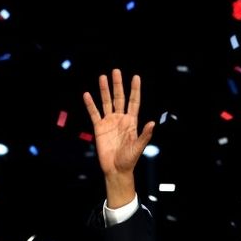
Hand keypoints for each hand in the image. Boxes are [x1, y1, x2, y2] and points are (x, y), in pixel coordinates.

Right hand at [83, 68, 154, 207]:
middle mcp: (120, 119)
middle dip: (118, 85)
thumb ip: (145, 135)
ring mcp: (109, 122)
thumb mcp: (139, 147)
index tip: (136, 77)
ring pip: (106, 102)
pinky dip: (90, 104)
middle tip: (116, 71)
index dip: (135, 90)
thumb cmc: (129, 160)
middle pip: (119, 98)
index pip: (134, 102)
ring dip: (104, 90)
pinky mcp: (99, 128)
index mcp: (131, 121)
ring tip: (102, 77)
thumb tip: (153, 123)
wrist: (115, 169)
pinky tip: (87, 94)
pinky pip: (94, 113)